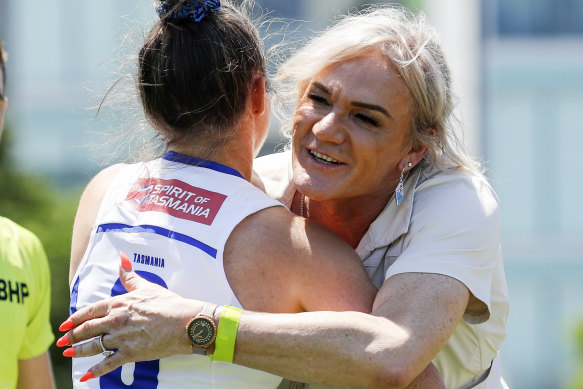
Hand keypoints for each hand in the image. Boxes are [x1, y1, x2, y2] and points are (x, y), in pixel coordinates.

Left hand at [57, 252, 205, 380]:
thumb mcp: (147, 286)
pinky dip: (95, 371)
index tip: (65, 324)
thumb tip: (122, 257)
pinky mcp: (130, 353)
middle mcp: (116, 321)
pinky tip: (85, 376)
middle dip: (72, 336)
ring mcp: (122, 338)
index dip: (76, 318)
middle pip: (88, 329)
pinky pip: (108, 364)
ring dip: (78, 351)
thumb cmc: (168, 303)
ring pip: (94, 346)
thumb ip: (130, 275)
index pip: (91, 311)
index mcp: (119, 304)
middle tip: (62, 341)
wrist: (184, 322)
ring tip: (68, 354)